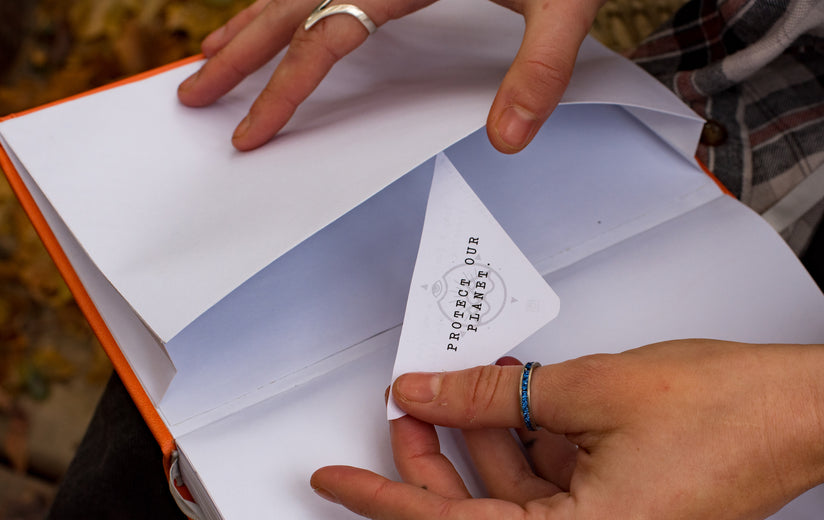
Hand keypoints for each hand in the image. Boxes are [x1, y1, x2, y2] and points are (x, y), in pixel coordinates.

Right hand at [177, 0, 604, 152]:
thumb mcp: (563, 3)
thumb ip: (538, 68)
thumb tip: (509, 136)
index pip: (324, 36)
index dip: (284, 87)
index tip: (253, 127)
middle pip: (287, 4)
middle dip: (238, 53)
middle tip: (193, 91)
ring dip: (249, 23)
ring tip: (213, 56)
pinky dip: (287, 6)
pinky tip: (277, 17)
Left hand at [310, 340, 823, 519]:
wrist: (811, 414)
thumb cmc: (730, 406)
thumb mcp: (587, 388)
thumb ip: (490, 397)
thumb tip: (426, 395)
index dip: (384, 499)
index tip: (336, 481)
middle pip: (483, 514)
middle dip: (444, 453)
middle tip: (414, 400)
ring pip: (519, 497)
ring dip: (493, 438)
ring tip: (480, 377)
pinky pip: (555, 491)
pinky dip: (533, 446)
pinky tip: (524, 396)